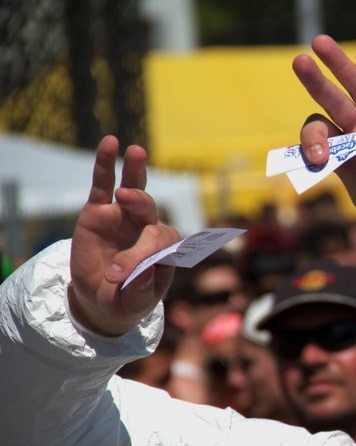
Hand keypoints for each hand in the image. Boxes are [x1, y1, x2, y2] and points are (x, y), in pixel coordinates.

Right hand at [69, 136, 179, 335]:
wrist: (103, 299)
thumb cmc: (126, 300)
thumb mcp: (132, 302)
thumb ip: (139, 287)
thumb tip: (140, 269)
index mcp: (165, 251)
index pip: (160, 241)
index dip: (140, 255)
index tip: (116, 275)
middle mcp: (148, 229)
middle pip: (150, 212)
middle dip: (139, 208)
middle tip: (126, 198)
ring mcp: (124, 218)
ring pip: (136, 191)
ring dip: (136, 172)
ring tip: (136, 153)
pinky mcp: (99, 212)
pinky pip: (103, 185)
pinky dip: (106, 164)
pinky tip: (111, 143)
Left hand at [293, 35, 355, 239]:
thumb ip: (349, 173)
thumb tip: (329, 150)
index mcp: (348, 151)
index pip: (323, 131)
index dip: (314, 139)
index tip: (318, 158)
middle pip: (336, 100)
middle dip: (317, 81)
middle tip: (299, 62)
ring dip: (342, 67)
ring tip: (321, 44)